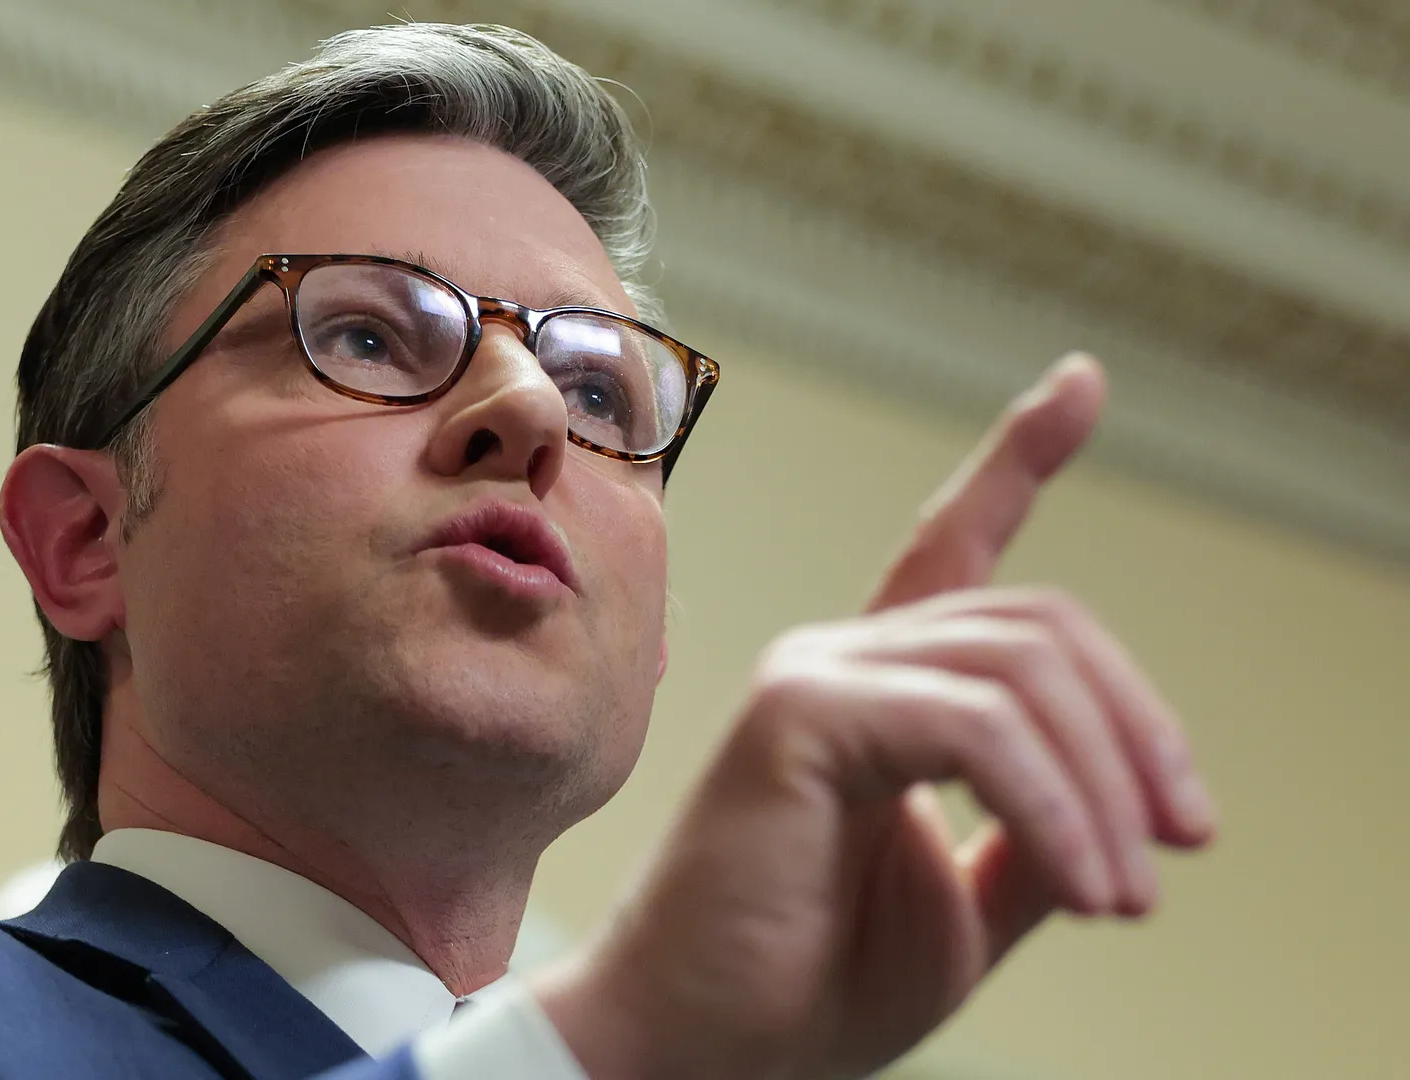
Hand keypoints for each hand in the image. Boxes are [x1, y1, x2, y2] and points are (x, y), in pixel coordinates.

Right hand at [534, 354, 1216, 1079]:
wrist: (703, 1051)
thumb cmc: (809, 983)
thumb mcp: (966, 903)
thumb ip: (1037, 834)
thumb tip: (1128, 804)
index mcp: (880, 691)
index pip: (955, 545)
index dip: (1018, 459)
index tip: (1078, 382)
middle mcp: (842, 657)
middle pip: (1043, 628)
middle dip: (1141, 732)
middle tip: (1176, 848)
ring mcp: (814, 674)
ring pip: (1022, 671)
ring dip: (1107, 790)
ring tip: (1124, 896)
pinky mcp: (796, 713)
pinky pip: (975, 729)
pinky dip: (1055, 808)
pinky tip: (1083, 885)